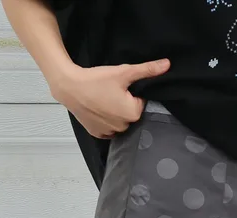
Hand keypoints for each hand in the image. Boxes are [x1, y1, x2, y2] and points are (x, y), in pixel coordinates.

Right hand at [50, 59, 170, 137]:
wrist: (70, 87)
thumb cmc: (97, 80)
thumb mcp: (124, 72)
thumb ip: (147, 70)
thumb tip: (167, 65)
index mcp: (134, 114)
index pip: (140, 102)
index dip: (131, 93)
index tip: (119, 87)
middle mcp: (124, 127)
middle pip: (129, 113)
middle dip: (123, 103)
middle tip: (109, 91)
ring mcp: (110, 133)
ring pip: (119, 121)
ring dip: (114, 113)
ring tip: (102, 99)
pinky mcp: (98, 134)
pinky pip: (107, 128)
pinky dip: (104, 120)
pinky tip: (97, 109)